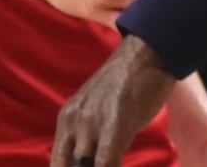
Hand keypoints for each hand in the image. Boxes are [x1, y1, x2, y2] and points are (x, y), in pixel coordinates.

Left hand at [52, 34, 176, 166]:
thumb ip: (91, 131)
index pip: (57, 164)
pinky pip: (106, 163)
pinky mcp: (115, 126)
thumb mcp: (98, 106)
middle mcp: (73, 123)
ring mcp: (92, 125)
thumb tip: (94, 159)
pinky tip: (123, 164)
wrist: (149, 52)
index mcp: (67, 119)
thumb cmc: (131, 81)